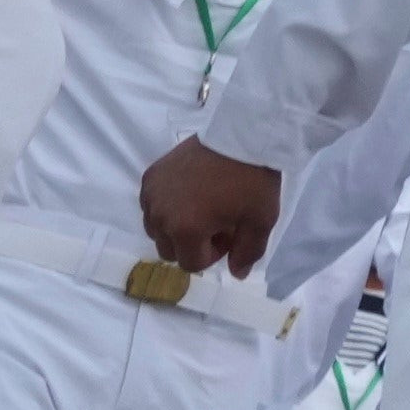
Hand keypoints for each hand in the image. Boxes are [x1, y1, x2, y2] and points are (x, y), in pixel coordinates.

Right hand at [138, 142, 287, 278]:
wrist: (241, 134)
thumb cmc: (252, 180)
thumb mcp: (260, 221)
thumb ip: (247, 253)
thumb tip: (237, 274)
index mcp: (185, 229)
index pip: (191, 264)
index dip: (214, 254)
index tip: (230, 233)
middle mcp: (160, 215)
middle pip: (169, 250)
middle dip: (192, 244)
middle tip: (217, 222)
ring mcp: (151, 194)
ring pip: (156, 230)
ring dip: (176, 227)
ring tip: (202, 207)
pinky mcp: (150, 176)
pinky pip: (151, 205)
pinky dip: (166, 207)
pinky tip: (189, 192)